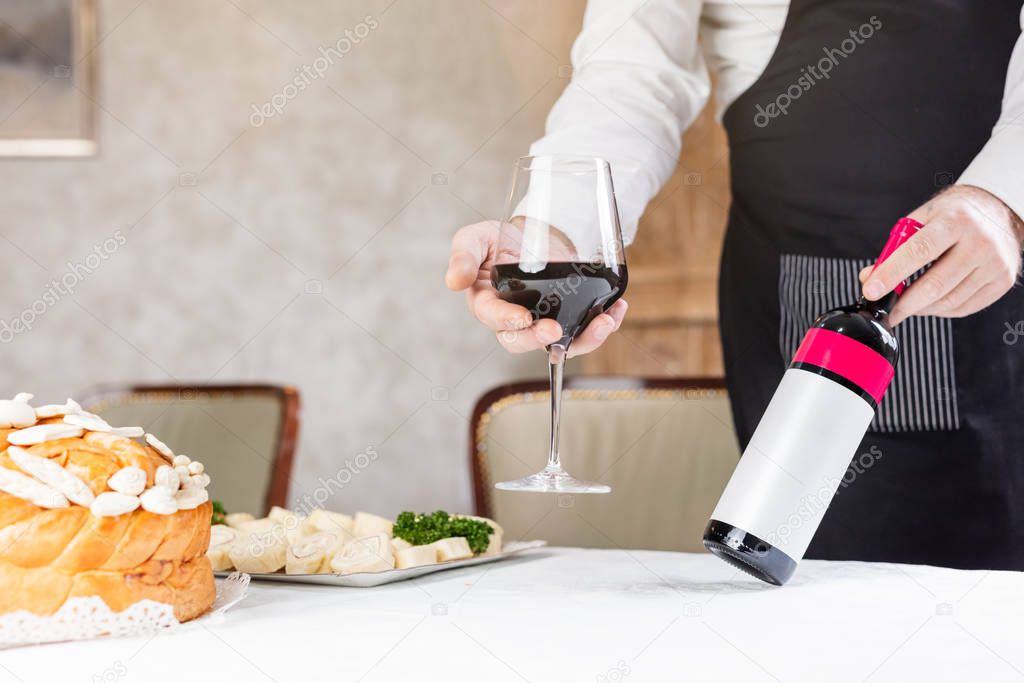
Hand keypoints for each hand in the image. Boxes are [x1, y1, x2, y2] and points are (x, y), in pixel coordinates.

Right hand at [445, 220, 627, 356]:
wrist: (532, 235)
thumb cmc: (498, 241)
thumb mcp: (476, 238)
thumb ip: (464, 256)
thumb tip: (454, 282)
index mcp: (488, 304)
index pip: (493, 318)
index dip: (507, 321)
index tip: (522, 317)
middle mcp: (515, 320)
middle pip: (522, 342)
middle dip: (538, 339)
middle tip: (554, 330)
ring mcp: (544, 321)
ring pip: (560, 344)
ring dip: (583, 339)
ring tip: (602, 322)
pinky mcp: (568, 317)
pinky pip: (584, 331)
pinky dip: (603, 325)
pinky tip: (616, 309)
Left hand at [860, 185, 1023, 325]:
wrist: (998, 211)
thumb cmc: (954, 215)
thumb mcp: (922, 219)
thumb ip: (895, 248)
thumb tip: (870, 277)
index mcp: (956, 221)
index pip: (919, 251)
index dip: (891, 274)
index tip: (871, 290)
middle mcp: (980, 242)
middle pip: (934, 285)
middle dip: (903, 304)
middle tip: (886, 312)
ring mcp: (995, 264)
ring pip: (948, 301)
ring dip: (920, 308)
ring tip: (907, 305)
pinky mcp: (1003, 281)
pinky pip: (964, 307)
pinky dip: (940, 310)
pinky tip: (930, 303)